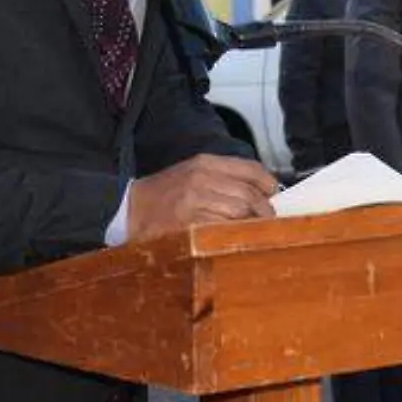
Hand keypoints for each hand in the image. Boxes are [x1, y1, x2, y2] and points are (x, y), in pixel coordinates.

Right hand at [128, 154, 277, 241]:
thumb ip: (224, 177)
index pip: (249, 169)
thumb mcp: (192, 173)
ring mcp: (194, 202)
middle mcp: (201, 179)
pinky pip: (223, 229)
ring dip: (251, 224)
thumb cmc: (164, 194)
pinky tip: (233, 238)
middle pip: (249, 195)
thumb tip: (262, 191)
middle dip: (263, 210)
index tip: (272, 193)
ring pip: (240, 213)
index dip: (267, 183)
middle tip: (267, 219)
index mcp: (204, 163)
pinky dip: (233, 234)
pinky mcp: (188, 224)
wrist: (128, 209)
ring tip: (251, 230)